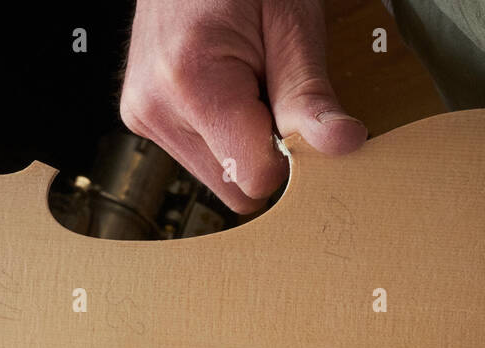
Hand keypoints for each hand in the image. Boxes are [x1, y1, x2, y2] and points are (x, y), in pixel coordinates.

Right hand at [121, 0, 367, 213]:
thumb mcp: (291, 23)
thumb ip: (310, 94)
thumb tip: (342, 144)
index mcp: (189, 83)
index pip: (255, 179)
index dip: (291, 160)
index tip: (301, 119)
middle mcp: (154, 106)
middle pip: (235, 189)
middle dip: (267, 155)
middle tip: (275, 93)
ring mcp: (142, 114)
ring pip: (219, 179)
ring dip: (245, 147)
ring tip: (249, 84)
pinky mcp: (143, 116)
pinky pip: (201, 157)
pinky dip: (225, 136)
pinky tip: (230, 90)